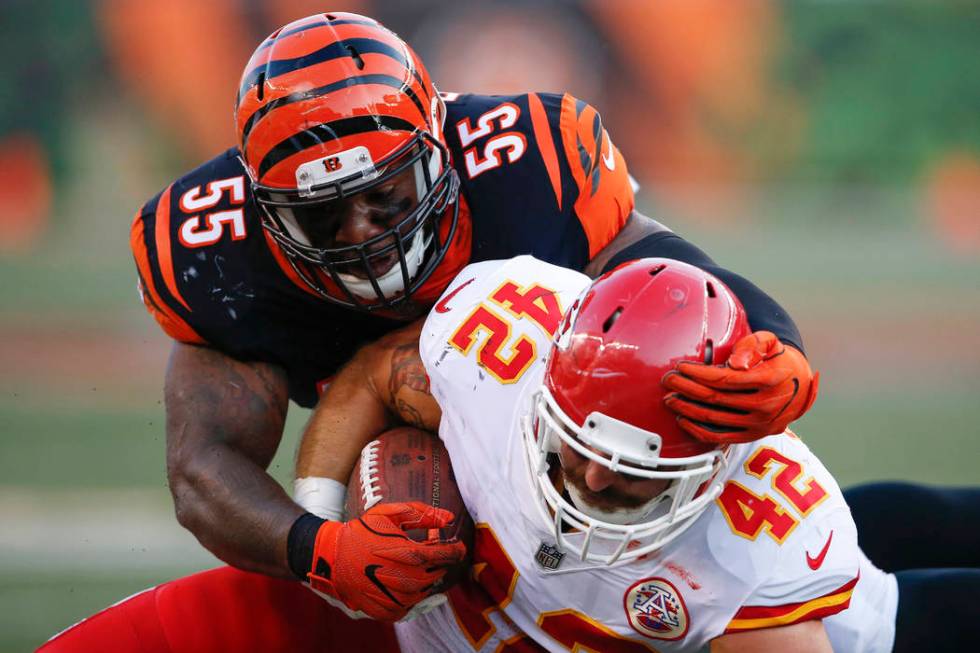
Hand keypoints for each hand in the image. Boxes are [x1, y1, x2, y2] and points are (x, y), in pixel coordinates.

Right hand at [307, 502, 466, 620]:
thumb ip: (422, 514)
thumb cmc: (362, 531)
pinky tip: (403, 583)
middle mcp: (401, 578)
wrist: (332, 555)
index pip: (442, 555)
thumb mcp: (390, 514)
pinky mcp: (383, 611)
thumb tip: (449, 518)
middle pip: (434, 575)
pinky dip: (410, 596)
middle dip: (437, 564)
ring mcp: (392, 597)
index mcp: (405, 553)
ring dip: (425, 580)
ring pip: (422, 592)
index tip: (459, 547)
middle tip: (431, 554)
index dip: (454, 551)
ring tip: (414, 567)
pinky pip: (407, 607)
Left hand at [662, 331, 818, 443]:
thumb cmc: (779, 359)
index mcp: (770, 379)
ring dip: (688, 409)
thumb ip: (752, 345)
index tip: (681, 367)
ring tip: (670, 398)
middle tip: (668, 381)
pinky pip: (722, 437)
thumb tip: (734, 362)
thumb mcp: (771, 342)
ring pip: (715, 418)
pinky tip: (684, 420)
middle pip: (716, 398)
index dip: (699, 373)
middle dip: (687, 389)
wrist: (801, 386)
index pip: (726, 379)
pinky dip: (699, 431)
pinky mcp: (754, 435)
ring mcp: (760, 424)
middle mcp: (766, 405)